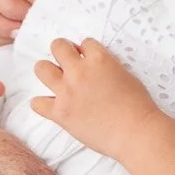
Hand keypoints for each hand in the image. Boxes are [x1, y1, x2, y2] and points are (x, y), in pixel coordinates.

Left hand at [32, 38, 158, 160]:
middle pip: (58, 47)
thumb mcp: (125, 74)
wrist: (133, 132)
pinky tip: (51, 104)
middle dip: (63, 51)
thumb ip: (106, 67)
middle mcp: (79, 71)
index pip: (85, 42)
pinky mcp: (60, 112)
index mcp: (99, 59)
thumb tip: (95, 70)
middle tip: (68, 62)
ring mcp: (67, 91)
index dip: (86, 51)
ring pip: (41, 69)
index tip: (88, 59)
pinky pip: (37, 103)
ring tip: (56, 79)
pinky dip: (42, 103)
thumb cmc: (137, 104)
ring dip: (48, 71)